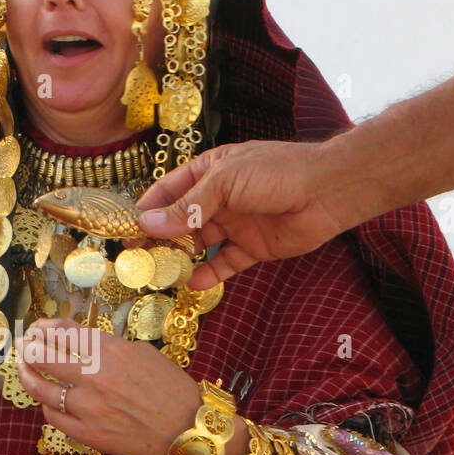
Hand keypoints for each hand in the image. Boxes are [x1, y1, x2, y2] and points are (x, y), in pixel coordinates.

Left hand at [16, 318, 201, 454]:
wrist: (187, 428)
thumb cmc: (169, 388)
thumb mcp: (142, 353)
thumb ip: (107, 345)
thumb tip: (76, 337)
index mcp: (110, 351)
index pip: (62, 333)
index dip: (43, 328)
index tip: (37, 329)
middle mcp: (96, 377)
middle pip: (43, 358)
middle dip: (28, 350)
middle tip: (24, 348)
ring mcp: (90, 408)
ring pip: (41, 389)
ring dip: (28, 377)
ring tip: (25, 371)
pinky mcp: (89, 434)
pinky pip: (54, 418)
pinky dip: (48, 406)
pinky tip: (49, 401)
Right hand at [135, 140, 343, 286]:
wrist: (328, 190)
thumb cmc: (276, 172)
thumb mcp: (225, 183)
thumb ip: (188, 208)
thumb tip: (150, 225)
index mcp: (208, 172)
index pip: (167, 192)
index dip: (146, 211)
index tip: (126, 232)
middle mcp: (218, 198)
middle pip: (179, 221)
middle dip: (158, 239)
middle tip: (137, 260)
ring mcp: (235, 224)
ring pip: (199, 245)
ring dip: (181, 258)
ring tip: (161, 275)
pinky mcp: (253, 247)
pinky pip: (225, 263)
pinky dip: (209, 274)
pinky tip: (195, 283)